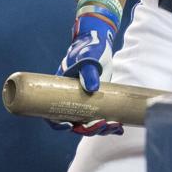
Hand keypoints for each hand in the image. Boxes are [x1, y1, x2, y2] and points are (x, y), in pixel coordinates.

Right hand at [50, 11, 122, 135]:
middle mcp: (71, 100)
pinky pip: (102, 116)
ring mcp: (85, 101)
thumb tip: (92, 88)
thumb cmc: (88, 49)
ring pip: (89, 123)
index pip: (52, 114)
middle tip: (101, 124)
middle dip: (87, 129)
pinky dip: (110, 123)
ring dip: (100, 128)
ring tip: (114, 126)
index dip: (58, 124)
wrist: (99, 42)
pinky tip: (119, 127)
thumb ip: (89, 71)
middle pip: (74, 123)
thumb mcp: (87, 58)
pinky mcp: (99, 100)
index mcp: (59, 92)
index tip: (69, 125)